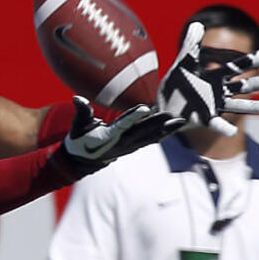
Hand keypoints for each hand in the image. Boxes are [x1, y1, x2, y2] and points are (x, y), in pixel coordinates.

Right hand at [62, 97, 183, 167]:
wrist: (82, 161)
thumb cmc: (80, 139)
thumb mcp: (78, 126)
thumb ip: (81, 111)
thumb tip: (77, 98)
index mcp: (107, 136)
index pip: (122, 125)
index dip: (134, 116)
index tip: (146, 108)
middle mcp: (121, 142)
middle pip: (141, 131)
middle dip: (156, 123)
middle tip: (170, 115)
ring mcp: (129, 146)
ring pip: (150, 137)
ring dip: (166, 130)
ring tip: (181, 121)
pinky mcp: (133, 146)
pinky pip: (151, 140)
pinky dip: (163, 133)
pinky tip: (175, 127)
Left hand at [156, 21, 258, 136]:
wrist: (164, 104)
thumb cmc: (178, 83)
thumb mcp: (184, 63)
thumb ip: (191, 45)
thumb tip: (197, 25)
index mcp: (216, 76)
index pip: (237, 67)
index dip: (250, 61)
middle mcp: (219, 91)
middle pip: (243, 86)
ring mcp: (213, 106)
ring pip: (235, 105)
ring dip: (250, 106)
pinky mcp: (203, 119)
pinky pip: (215, 124)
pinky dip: (223, 127)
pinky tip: (231, 131)